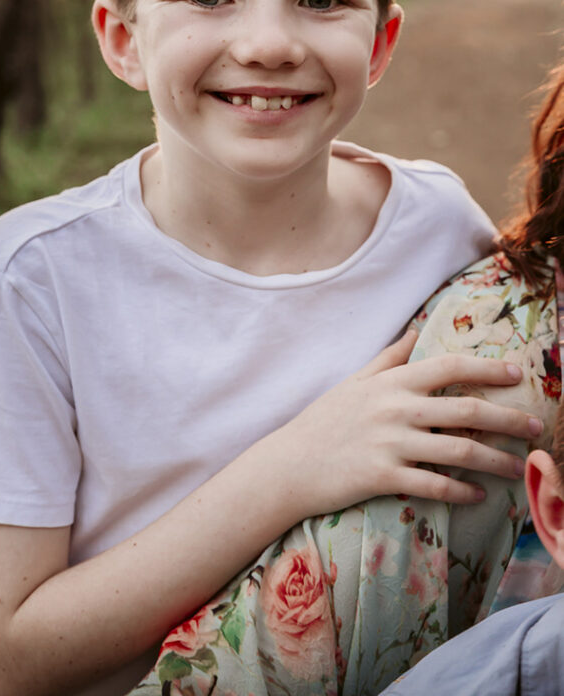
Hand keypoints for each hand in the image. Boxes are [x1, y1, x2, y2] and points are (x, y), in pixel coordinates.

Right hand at [276, 329, 542, 518]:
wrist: (289, 464)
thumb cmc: (323, 421)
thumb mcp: (354, 382)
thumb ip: (389, 358)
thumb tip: (416, 330)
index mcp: (391, 383)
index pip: (448, 366)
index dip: (486, 368)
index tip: (517, 373)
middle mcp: (396, 409)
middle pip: (465, 409)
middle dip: (507, 418)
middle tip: (535, 426)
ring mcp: (390, 444)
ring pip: (458, 450)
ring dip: (495, 460)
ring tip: (518, 468)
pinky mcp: (384, 477)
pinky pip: (434, 485)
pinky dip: (461, 490)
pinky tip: (479, 494)